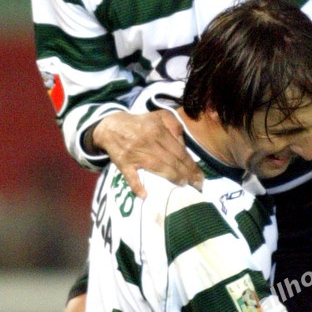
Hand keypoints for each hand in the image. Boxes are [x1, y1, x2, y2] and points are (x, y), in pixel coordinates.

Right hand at [90, 110, 204, 198]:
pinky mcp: (123, 163)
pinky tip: (145, 195)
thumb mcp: (159, 117)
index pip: (179, 151)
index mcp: (158, 131)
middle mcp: (148, 142)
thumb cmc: (140, 124)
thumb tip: (184, 143)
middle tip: (196, 185)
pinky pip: (130, 176)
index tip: (200, 176)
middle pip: (171, 160)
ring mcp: (135, 154)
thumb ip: (174, 126)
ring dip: (172, 177)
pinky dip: (137, 186)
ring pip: (157, 167)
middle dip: (186, 173)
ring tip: (183, 185)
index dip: (191, 164)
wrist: (112, 127)